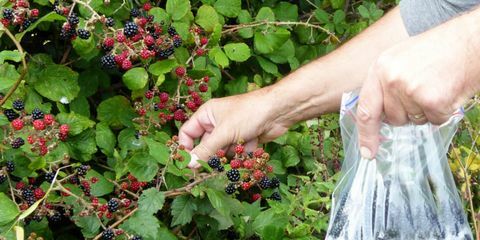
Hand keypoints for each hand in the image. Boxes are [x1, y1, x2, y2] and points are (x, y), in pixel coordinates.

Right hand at [179, 88, 288, 167]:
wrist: (278, 111)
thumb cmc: (248, 114)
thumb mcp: (224, 133)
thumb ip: (205, 150)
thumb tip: (189, 164)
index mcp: (207, 114)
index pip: (187, 133)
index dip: (186, 148)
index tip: (188, 164)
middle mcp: (216, 123)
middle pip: (206, 146)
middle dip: (213, 155)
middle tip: (215, 164)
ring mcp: (231, 132)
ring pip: (222, 152)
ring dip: (231, 154)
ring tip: (240, 146)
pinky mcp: (243, 139)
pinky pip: (236, 153)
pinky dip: (244, 153)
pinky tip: (253, 143)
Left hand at [356, 19, 479, 158]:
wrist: (470, 40)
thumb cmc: (437, 50)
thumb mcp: (399, 59)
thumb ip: (385, 84)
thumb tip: (378, 116)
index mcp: (379, 68)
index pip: (365, 108)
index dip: (366, 134)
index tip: (368, 153)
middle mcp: (390, 79)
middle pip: (393, 119)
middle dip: (408, 113)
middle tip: (423, 89)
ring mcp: (409, 89)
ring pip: (414, 121)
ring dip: (427, 111)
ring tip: (436, 85)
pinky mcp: (431, 99)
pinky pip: (434, 121)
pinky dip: (443, 111)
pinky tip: (447, 90)